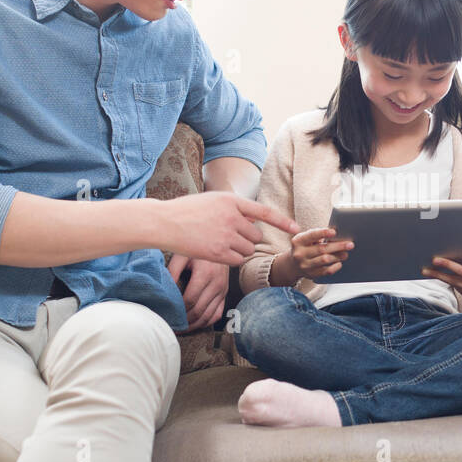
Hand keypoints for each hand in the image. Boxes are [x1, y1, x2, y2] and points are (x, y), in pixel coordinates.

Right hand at [155, 192, 298, 266]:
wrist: (164, 222)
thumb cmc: (186, 211)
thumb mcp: (212, 200)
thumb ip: (233, 208)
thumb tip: (253, 221)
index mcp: (231, 201)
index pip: (264, 212)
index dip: (282, 222)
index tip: (297, 229)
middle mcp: (231, 217)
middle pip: (256, 236)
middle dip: (247, 239)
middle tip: (229, 237)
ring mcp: (225, 235)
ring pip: (248, 250)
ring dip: (240, 250)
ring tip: (220, 243)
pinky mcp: (218, 252)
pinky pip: (238, 260)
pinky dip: (232, 259)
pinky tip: (217, 252)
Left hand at [168, 253, 229, 331]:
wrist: (222, 244)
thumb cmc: (198, 248)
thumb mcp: (183, 254)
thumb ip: (172, 271)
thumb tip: (163, 289)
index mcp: (206, 274)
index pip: (190, 300)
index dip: (178, 311)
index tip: (166, 315)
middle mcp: (217, 284)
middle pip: (199, 311)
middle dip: (183, 322)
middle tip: (170, 326)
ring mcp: (223, 291)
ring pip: (208, 316)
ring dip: (193, 326)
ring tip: (180, 329)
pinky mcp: (225, 294)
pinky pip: (216, 314)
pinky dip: (205, 323)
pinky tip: (194, 324)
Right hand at [289, 226, 354, 279]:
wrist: (294, 264)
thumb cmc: (305, 247)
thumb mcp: (306, 239)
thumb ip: (318, 235)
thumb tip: (337, 234)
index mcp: (298, 241)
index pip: (311, 235)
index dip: (323, 233)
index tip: (334, 232)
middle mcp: (299, 254)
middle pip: (321, 249)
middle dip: (337, 246)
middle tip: (350, 244)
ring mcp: (305, 265)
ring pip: (325, 260)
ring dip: (338, 256)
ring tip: (346, 254)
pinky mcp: (311, 274)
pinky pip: (326, 271)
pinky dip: (335, 267)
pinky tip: (339, 263)